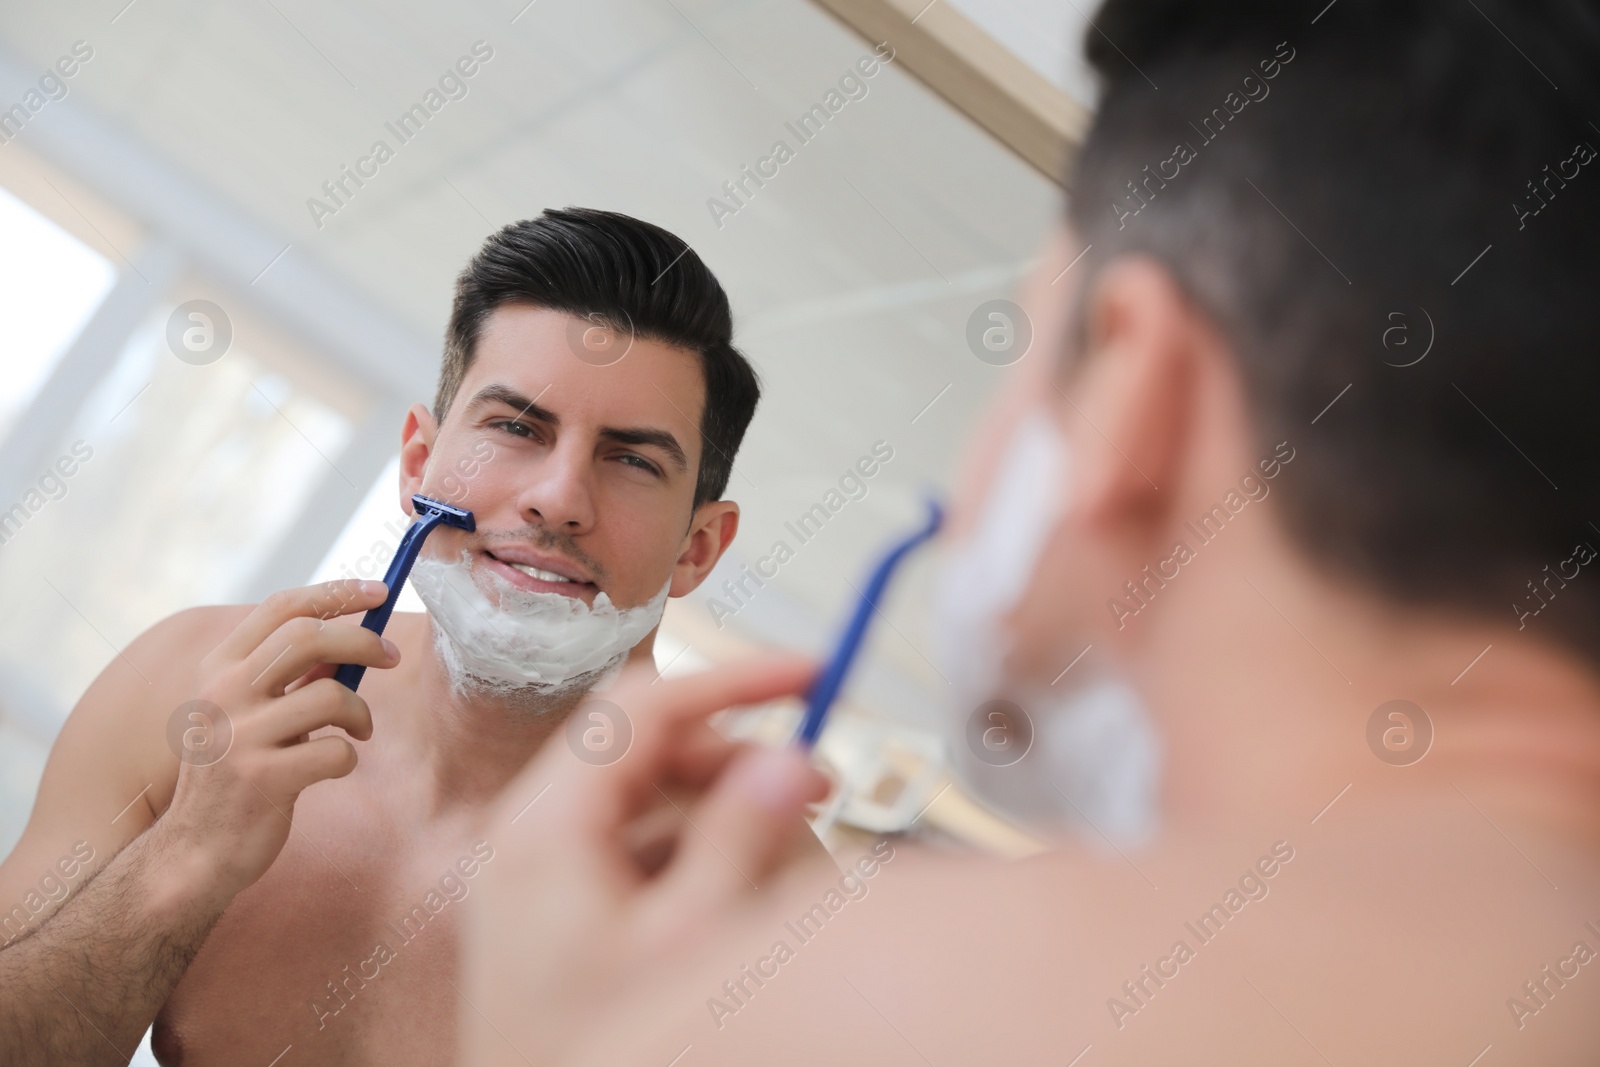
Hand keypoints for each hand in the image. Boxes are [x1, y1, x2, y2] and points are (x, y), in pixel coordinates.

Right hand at [157, 580, 397, 899]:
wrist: (194, 853)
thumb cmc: (237, 775)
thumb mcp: (250, 714)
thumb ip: (290, 677)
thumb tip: (351, 640)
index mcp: (218, 669)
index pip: (280, 608)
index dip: (335, 593)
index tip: (377, 591)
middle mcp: (222, 694)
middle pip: (308, 638)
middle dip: (363, 641)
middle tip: (392, 658)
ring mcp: (239, 737)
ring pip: (332, 695)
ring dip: (360, 713)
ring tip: (356, 731)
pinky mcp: (262, 779)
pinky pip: (336, 751)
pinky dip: (347, 757)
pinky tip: (332, 767)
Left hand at [460, 656, 829, 1066]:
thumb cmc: (596, 1052)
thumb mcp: (688, 944)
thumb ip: (742, 839)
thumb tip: (792, 759)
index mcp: (546, 826)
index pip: (645, 705)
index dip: (735, 680)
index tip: (810, 673)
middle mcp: (530, 832)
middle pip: (646, 746)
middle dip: (736, 753)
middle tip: (817, 781)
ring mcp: (536, 868)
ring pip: (643, 792)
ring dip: (719, 802)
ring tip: (785, 844)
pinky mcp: (550, 903)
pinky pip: (630, 841)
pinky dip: (689, 843)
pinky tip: (734, 884)